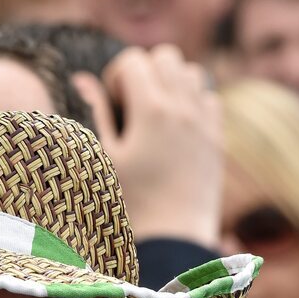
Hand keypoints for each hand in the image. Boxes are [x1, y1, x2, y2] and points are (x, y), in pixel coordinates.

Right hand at [72, 44, 222, 246]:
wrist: (175, 241)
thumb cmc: (132, 206)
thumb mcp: (106, 160)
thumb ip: (97, 114)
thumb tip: (82, 79)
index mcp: (151, 110)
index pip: (133, 61)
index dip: (116, 78)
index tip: (112, 106)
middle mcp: (182, 108)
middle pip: (164, 56)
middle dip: (144, 72)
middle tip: (132, 106)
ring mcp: (204, 122)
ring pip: (190, 72)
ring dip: (170, 82)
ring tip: (155, 114)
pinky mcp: (216, 139)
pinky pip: (210, 98)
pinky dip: (193, 101)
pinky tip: (177, 128)